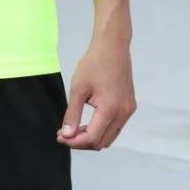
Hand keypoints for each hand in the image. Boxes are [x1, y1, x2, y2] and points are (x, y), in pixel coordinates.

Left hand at [56, 36, 134, 150]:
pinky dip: (101, 129)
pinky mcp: (129, 106)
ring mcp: (128, 110)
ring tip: (74, 129)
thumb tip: (67, 135)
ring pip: (109, 137)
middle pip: (102, 142)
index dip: (74, 142)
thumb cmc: (93, 64)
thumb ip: (72, 114)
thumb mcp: (78, 89)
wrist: (113, 47)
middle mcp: (123, 113)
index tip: (60, 136)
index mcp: (110, 109)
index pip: (92, 139)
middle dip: (82, 142)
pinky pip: (115, 127)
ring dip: (92, 137)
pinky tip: (87, 122)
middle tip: (64, 134)